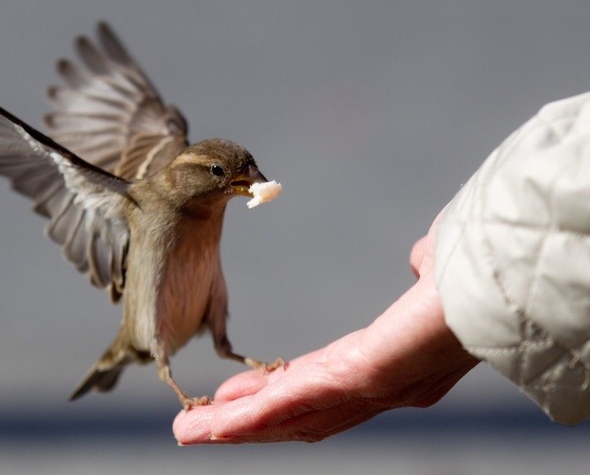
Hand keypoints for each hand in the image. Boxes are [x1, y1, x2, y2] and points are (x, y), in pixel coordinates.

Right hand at [173, 222, 478, 443]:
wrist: (501, 284)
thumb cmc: (474, 277)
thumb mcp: (435, 271)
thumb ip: (423, 270)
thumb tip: (418, 259)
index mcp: (381, 363)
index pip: (314, 385)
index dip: (272, 395)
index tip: (235, 395)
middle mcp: (368, 388)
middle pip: (292, 414)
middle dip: (242, 422)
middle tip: (198, 425)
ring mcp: (360, 389)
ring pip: (284, 418)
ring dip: (234, 429)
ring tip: (189, 432)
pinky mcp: (354, 378)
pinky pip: (290, 404)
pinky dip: (247, 419)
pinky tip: (211, 423)